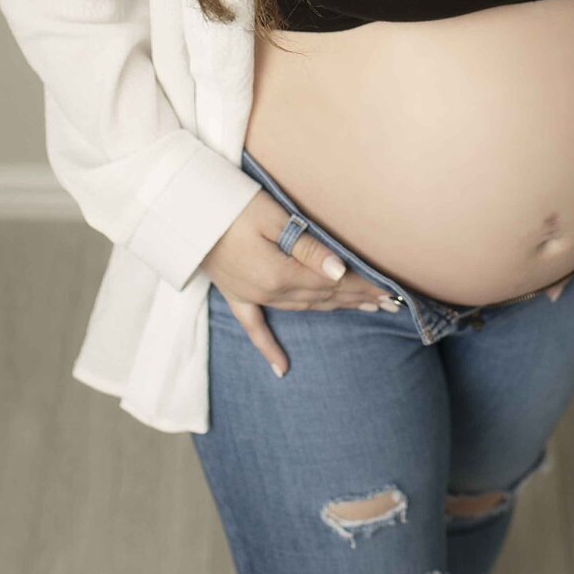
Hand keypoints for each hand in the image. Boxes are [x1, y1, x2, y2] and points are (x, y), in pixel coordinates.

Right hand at [201, 189, 398, 378]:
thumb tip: (340, 271)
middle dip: (357, 298)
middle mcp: (269, 292)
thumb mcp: (271, 218)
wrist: (182, 212)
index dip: (363, 284)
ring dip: (334, 309)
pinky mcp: (235, 295)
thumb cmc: (230, 204)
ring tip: (364, 310)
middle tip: (388, 303)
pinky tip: (281, 369)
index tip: (390, 289)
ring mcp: (251, 296)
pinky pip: (254, 328)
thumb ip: (308, 248)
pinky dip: (268, 348)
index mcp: (280, 274)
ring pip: (303, 308)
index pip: (333, 282)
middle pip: (323, 297)